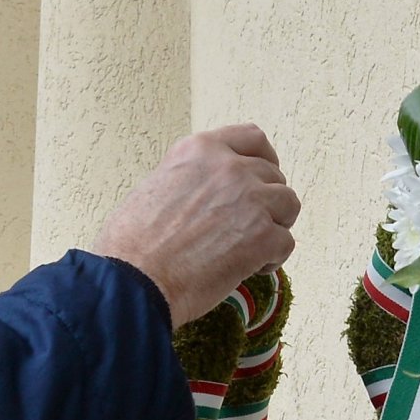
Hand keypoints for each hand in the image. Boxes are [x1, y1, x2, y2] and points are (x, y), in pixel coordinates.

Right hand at [94, 125, 297, 325]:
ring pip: (288, 205)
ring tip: (250, 247)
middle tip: (247, 226)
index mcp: (200, 150)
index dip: (263, 160)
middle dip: (266, 201)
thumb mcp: (155, 185)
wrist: (133, 281)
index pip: (252, 138)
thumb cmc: (131, 244)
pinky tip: (249, 269)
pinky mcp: (262, 236)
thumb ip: (190, 179)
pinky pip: (286, 243)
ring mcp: (250, 200)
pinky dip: (272, 259)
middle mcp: (229, 167)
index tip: (261, 177)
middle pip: (273, 175)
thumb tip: (206, 194)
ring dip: (275, 226)